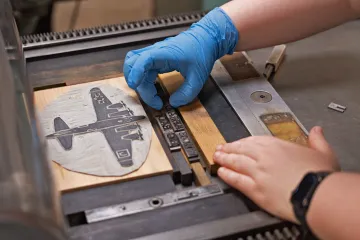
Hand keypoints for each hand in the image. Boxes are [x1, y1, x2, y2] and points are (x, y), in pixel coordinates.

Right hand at [123, 8, 237, 109]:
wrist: (206, 39)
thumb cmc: (202, 53)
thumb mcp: (198, 77)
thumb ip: (187, 93)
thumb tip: (173, 103)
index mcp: (166, 53)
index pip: (144, 59)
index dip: (137, 72)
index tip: (135, 84)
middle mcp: (156, 52)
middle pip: (135, 65)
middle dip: (140, 86)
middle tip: (155, 101)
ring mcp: (154, 54)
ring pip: (134, 65)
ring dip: (137, 81)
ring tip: (150, 95)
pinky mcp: (155, 58)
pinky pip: (141, 67)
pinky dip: (142, 78)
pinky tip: (151, 88)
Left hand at [213, 126, 338, 222]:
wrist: (316, 194)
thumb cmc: (320, 176)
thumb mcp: (323, 153)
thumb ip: (317, 140)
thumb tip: (316, 130)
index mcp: (277, 146)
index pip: (254, 141)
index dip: (243, 142)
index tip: (238, 143)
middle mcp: (264, 157)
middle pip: (241, 150)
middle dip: (228, 148)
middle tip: (220, 148)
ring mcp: (257, 172)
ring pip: (235, 163)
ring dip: (224, 159)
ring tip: (216, 158)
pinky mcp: (255, 189)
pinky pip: (236, 180)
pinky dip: (227, 175)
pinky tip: (221, 173)